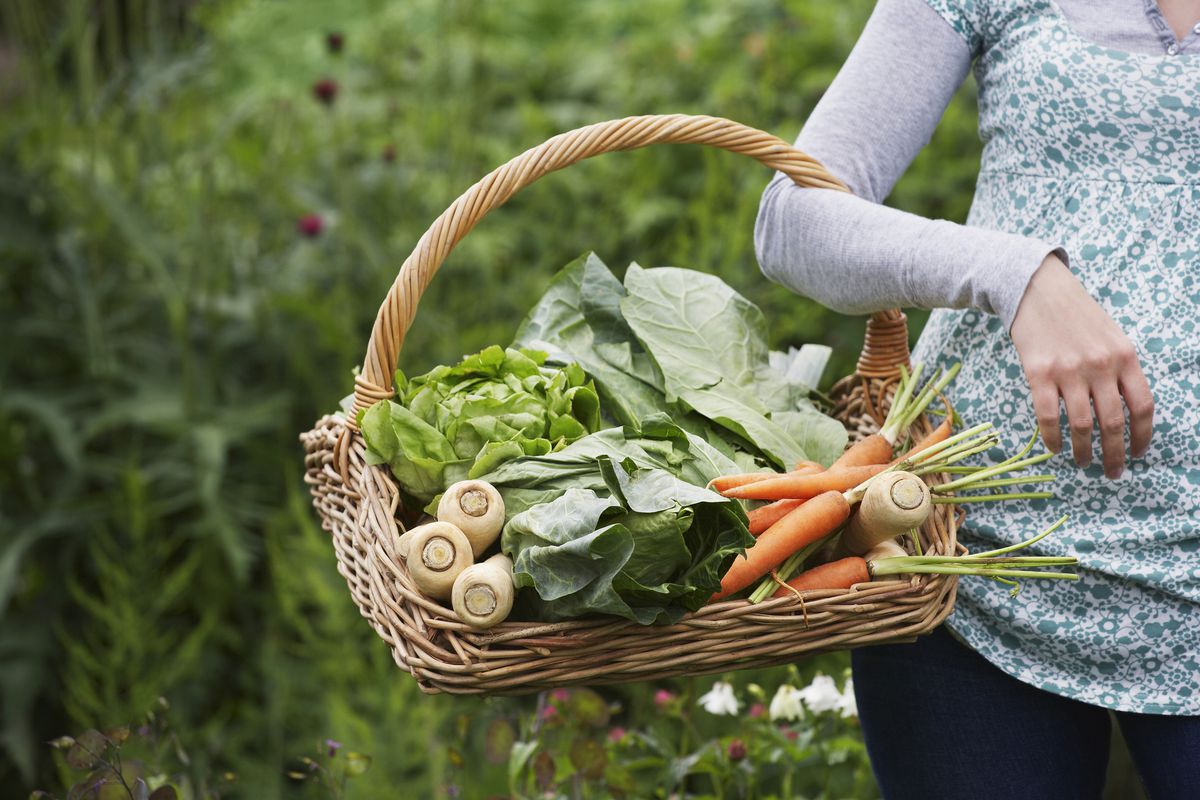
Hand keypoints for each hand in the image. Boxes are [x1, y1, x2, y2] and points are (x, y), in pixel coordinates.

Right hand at [1009, 254, 1153, 478]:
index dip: (1142, 436)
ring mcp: (1069, 370)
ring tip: (1082, 463)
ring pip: (1081, 424)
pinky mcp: (1039, 373)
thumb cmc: (1075, 315)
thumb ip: (1119, 370)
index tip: (1137, 454)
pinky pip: (1047, 416)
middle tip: (1112, 472)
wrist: (1037, 290)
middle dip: (1114, 454)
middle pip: (1113, 422)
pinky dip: (1053, 437)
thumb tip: (1124, 412)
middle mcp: (1100, 365)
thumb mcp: (1110, 337)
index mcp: (1125, 356)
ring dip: (1083, 451)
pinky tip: (1055, 447)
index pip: (1142, 406)